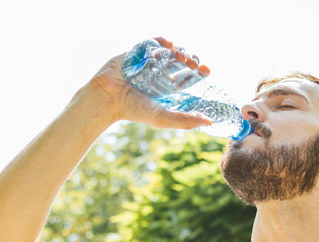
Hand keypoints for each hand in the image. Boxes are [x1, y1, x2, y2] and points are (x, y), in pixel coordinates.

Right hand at [86, 36, 212, 129]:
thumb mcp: (163, 118)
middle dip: (191, 60)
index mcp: (167, 88)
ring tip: (181, 56)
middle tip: (192, 64)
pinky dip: (164, 41)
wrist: (108, 96)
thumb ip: (185, 121)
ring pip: (172, 51)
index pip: (188, 77)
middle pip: (182, 62)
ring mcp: (149, 62)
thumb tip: (210, 122)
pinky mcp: (138, 52)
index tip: (206, 70)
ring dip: (180, 51)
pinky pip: (154, 41)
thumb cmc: (133, 110)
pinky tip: (170, 45)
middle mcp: (160, 74)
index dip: (199, 72)